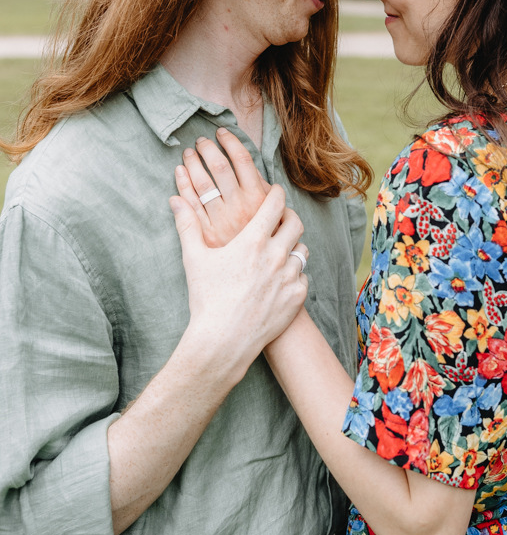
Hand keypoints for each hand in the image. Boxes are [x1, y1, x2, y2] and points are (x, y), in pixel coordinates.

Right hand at [170, 184, 308, 367]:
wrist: (222, 342)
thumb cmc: (206, 299)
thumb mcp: (194, 259)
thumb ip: (187, 225)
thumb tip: (175, 200)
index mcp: (253, 241)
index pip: (275, 204)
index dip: (276, 194)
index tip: (274, 192)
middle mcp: (276, 255)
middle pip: (295, 223)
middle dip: (289, 217)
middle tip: (281, 219)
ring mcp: (289, 277)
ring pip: (302, 250)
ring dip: (293, 246)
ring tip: (280, 250)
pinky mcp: (297, 297)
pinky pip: (303, 277)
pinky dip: (294, 274)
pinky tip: (280, 279)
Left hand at [175, 127, 269, 246]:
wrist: (257, 286)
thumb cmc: (269, 251)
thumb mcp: (277, 219)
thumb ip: (266, 196)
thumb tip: (255, 175)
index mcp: (258, 199)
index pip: (243, 160)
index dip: (231, 142)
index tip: (222, 133)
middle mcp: (239, 207)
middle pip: (220, 167)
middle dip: (208, 149)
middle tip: (201, 141)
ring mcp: (220, 220)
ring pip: (202, 183)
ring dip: (193, 163)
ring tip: (189, 153)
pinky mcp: (206, 235)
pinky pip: (191, 204)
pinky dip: (182, 185)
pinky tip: (178, 173)